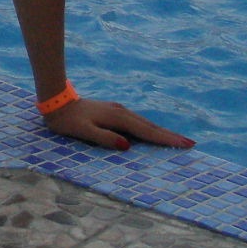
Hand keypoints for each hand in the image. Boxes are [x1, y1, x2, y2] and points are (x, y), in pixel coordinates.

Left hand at [41, 95, 193, 151]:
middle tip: (190, 144)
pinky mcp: (114, 111)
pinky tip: (152, 133)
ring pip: (145, 123)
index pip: (147, 132)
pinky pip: (138, 122)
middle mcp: (122, 112)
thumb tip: (127, 145)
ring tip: (177, 140)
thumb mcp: (83, 132)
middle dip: (170, 135)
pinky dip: (150, 128)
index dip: (166, 139)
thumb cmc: (67, 121)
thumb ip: (104, 139)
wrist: (56, 102)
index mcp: (118, 118)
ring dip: (161, 131)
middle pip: (150, 126)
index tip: (185, 144)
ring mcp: (118, 110)